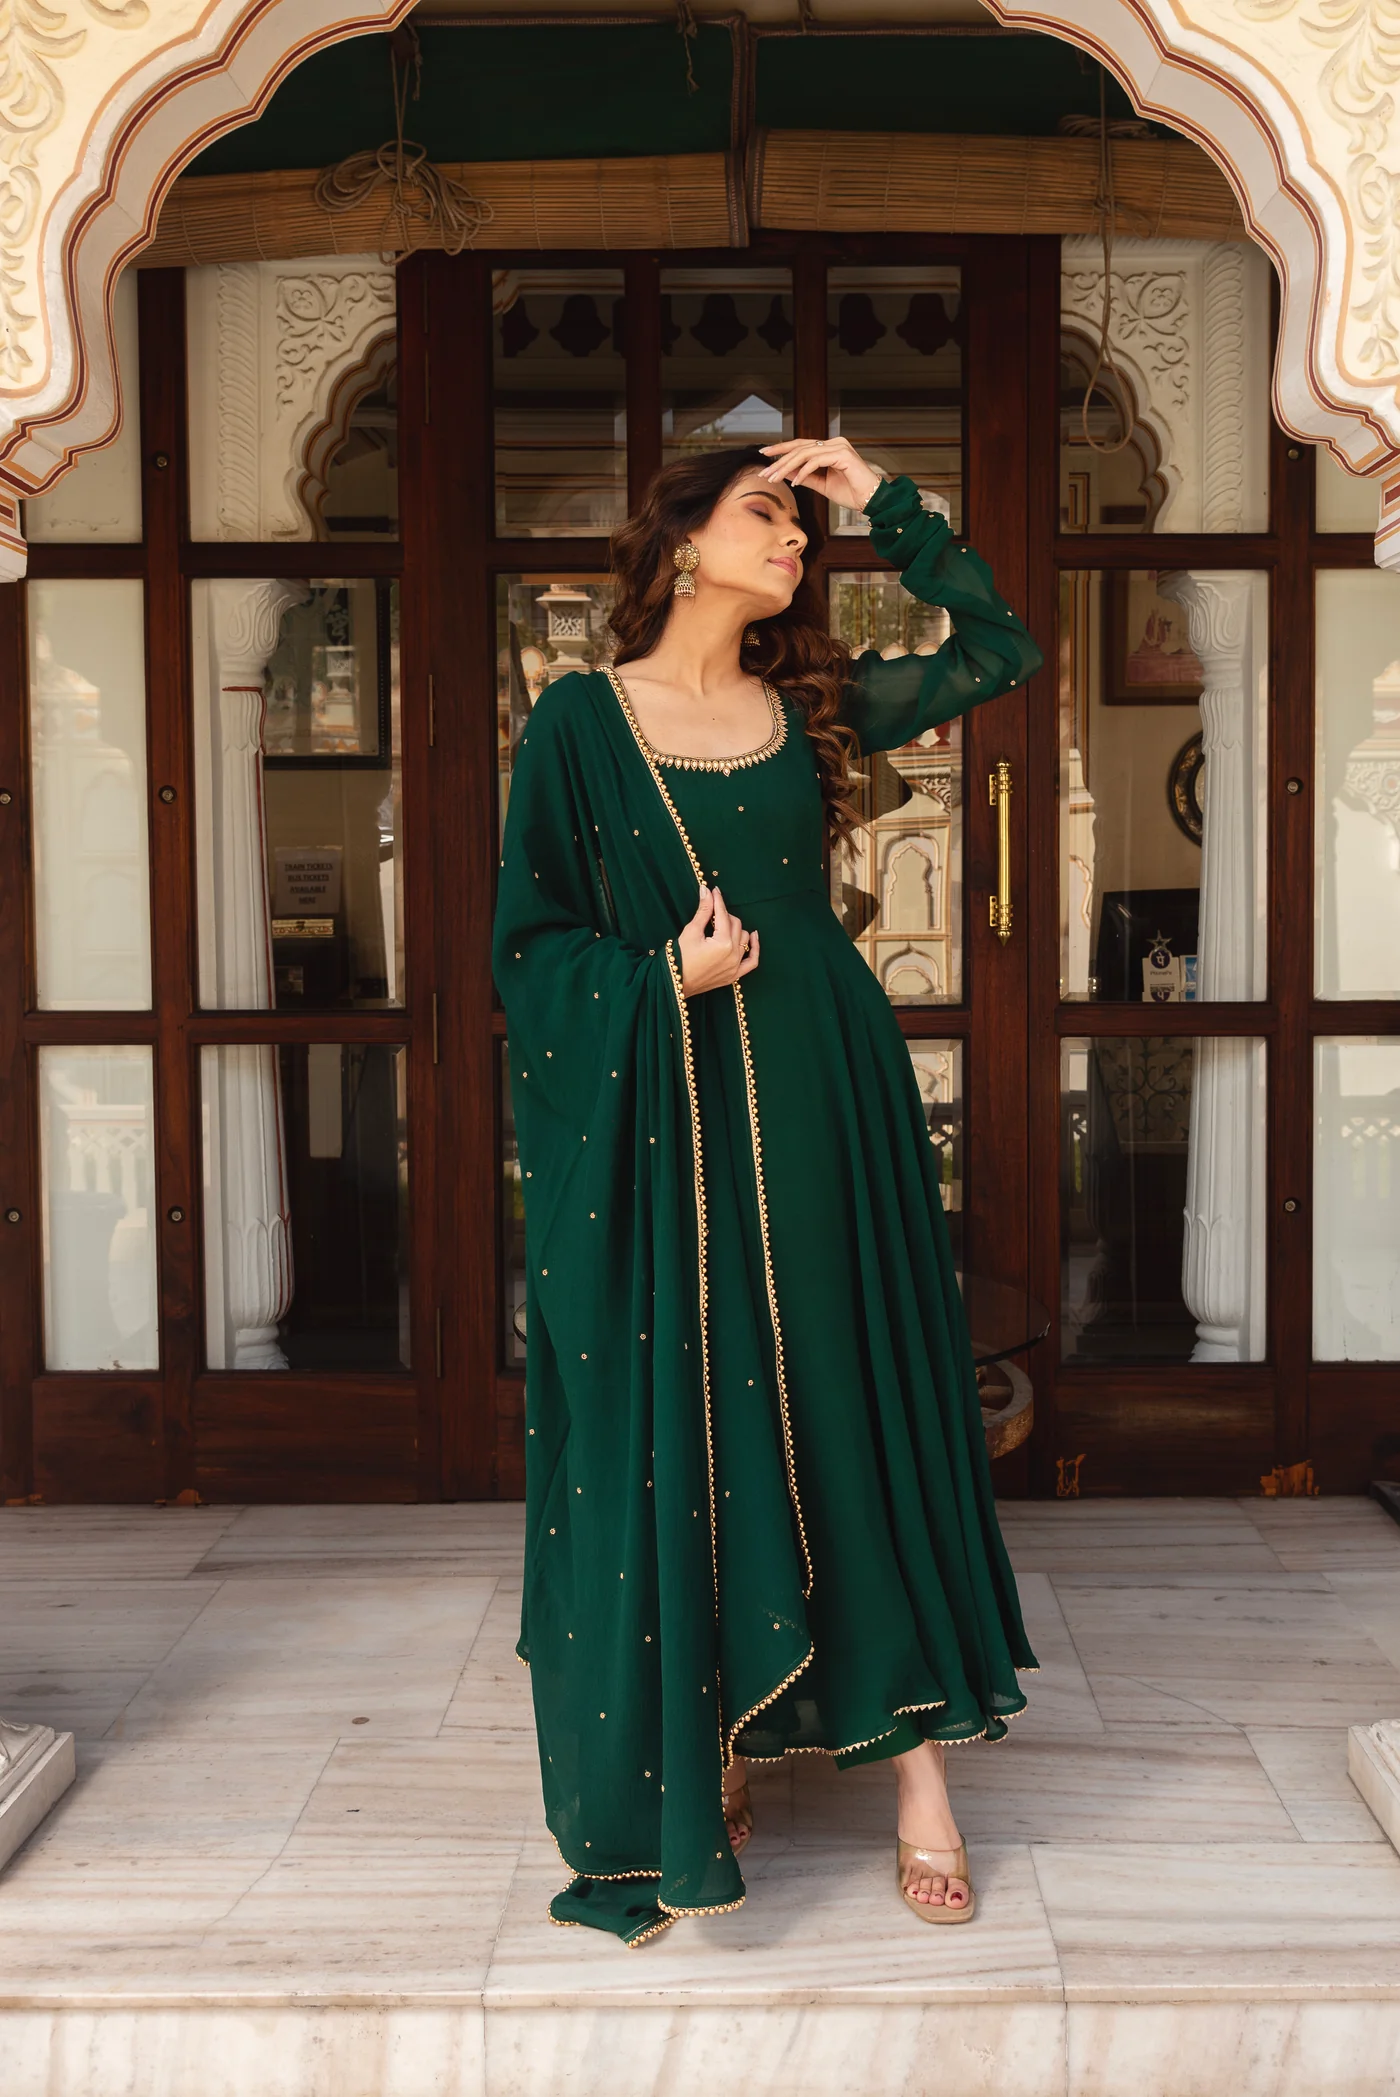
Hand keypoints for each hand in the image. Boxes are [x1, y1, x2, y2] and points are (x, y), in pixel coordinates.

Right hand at [677, 883, 759, 996]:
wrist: (675, 982)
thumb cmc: (679, 957)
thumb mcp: (691, 931)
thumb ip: (703, 911)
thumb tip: (706, 891)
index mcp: (723, 943)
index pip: (723, 915)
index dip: (718, 901)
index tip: (714, 891)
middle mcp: (733, 954)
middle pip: (736, 924)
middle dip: (724, 914)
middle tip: (712, 911)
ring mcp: (735, 966)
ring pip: (744, 938)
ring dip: (736, 928)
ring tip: (722, 925)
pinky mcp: (734, 974)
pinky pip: (752, 961)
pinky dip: (755, 948)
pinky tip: (754, 936)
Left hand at [759, 436, 882, 512]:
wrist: (870, 500)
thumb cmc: (851, 492)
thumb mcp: (821, 484)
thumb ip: (804, 476)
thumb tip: (784, 473)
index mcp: (829, 448)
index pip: (801, 445)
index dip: (782, 450)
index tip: (764, 456)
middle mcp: (833, 443)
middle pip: (800, 447)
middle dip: (779, 459)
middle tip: (764, 471)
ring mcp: (838, 446)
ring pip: (805, 453)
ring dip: (787, 466)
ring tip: (774, 478)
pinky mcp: (842, 454)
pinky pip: (816, 461)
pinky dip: (803, 472)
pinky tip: (795, 482)